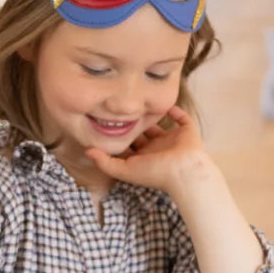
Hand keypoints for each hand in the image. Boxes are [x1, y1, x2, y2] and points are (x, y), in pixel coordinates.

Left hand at [84, 105, 216, 199]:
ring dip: (150, 116)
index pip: (127, 145)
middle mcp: (155, 148)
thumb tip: (87, 151)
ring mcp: (171, 140)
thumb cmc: (154, 172)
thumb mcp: (124, 170)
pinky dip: (175, 110)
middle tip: (120, 107)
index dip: (118, 136)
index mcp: (141, 158)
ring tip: (140, 100)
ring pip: (158, 125)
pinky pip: (181, 118)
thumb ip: (104, 162)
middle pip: (141, 133)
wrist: (184, 170)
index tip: (106, 122)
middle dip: (132, 123)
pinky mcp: (186, 131)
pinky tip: (164, 103)